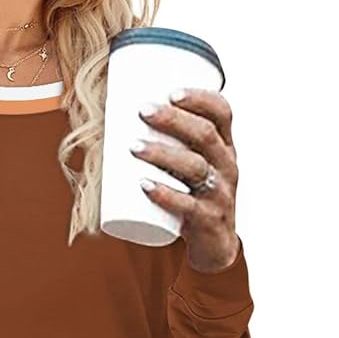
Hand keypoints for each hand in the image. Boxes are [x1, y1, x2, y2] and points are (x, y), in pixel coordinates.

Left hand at [130, 87, 240, 272]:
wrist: (215, 245)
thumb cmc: (193, 196)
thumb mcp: (192, 168)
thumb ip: (166, 144)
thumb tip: (110, 119)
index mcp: (225, 147)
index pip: (222, 112)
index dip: (200, 97)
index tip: (171, 92)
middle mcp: (227, 166)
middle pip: (205, 135)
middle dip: (173, 120)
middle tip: (142, 112)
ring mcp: (220, 194)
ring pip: (196, 167)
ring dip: (163, 154)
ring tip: (134, 147)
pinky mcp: (208, 220)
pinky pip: (188, 206)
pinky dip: (166, 195)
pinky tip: (145, 186)